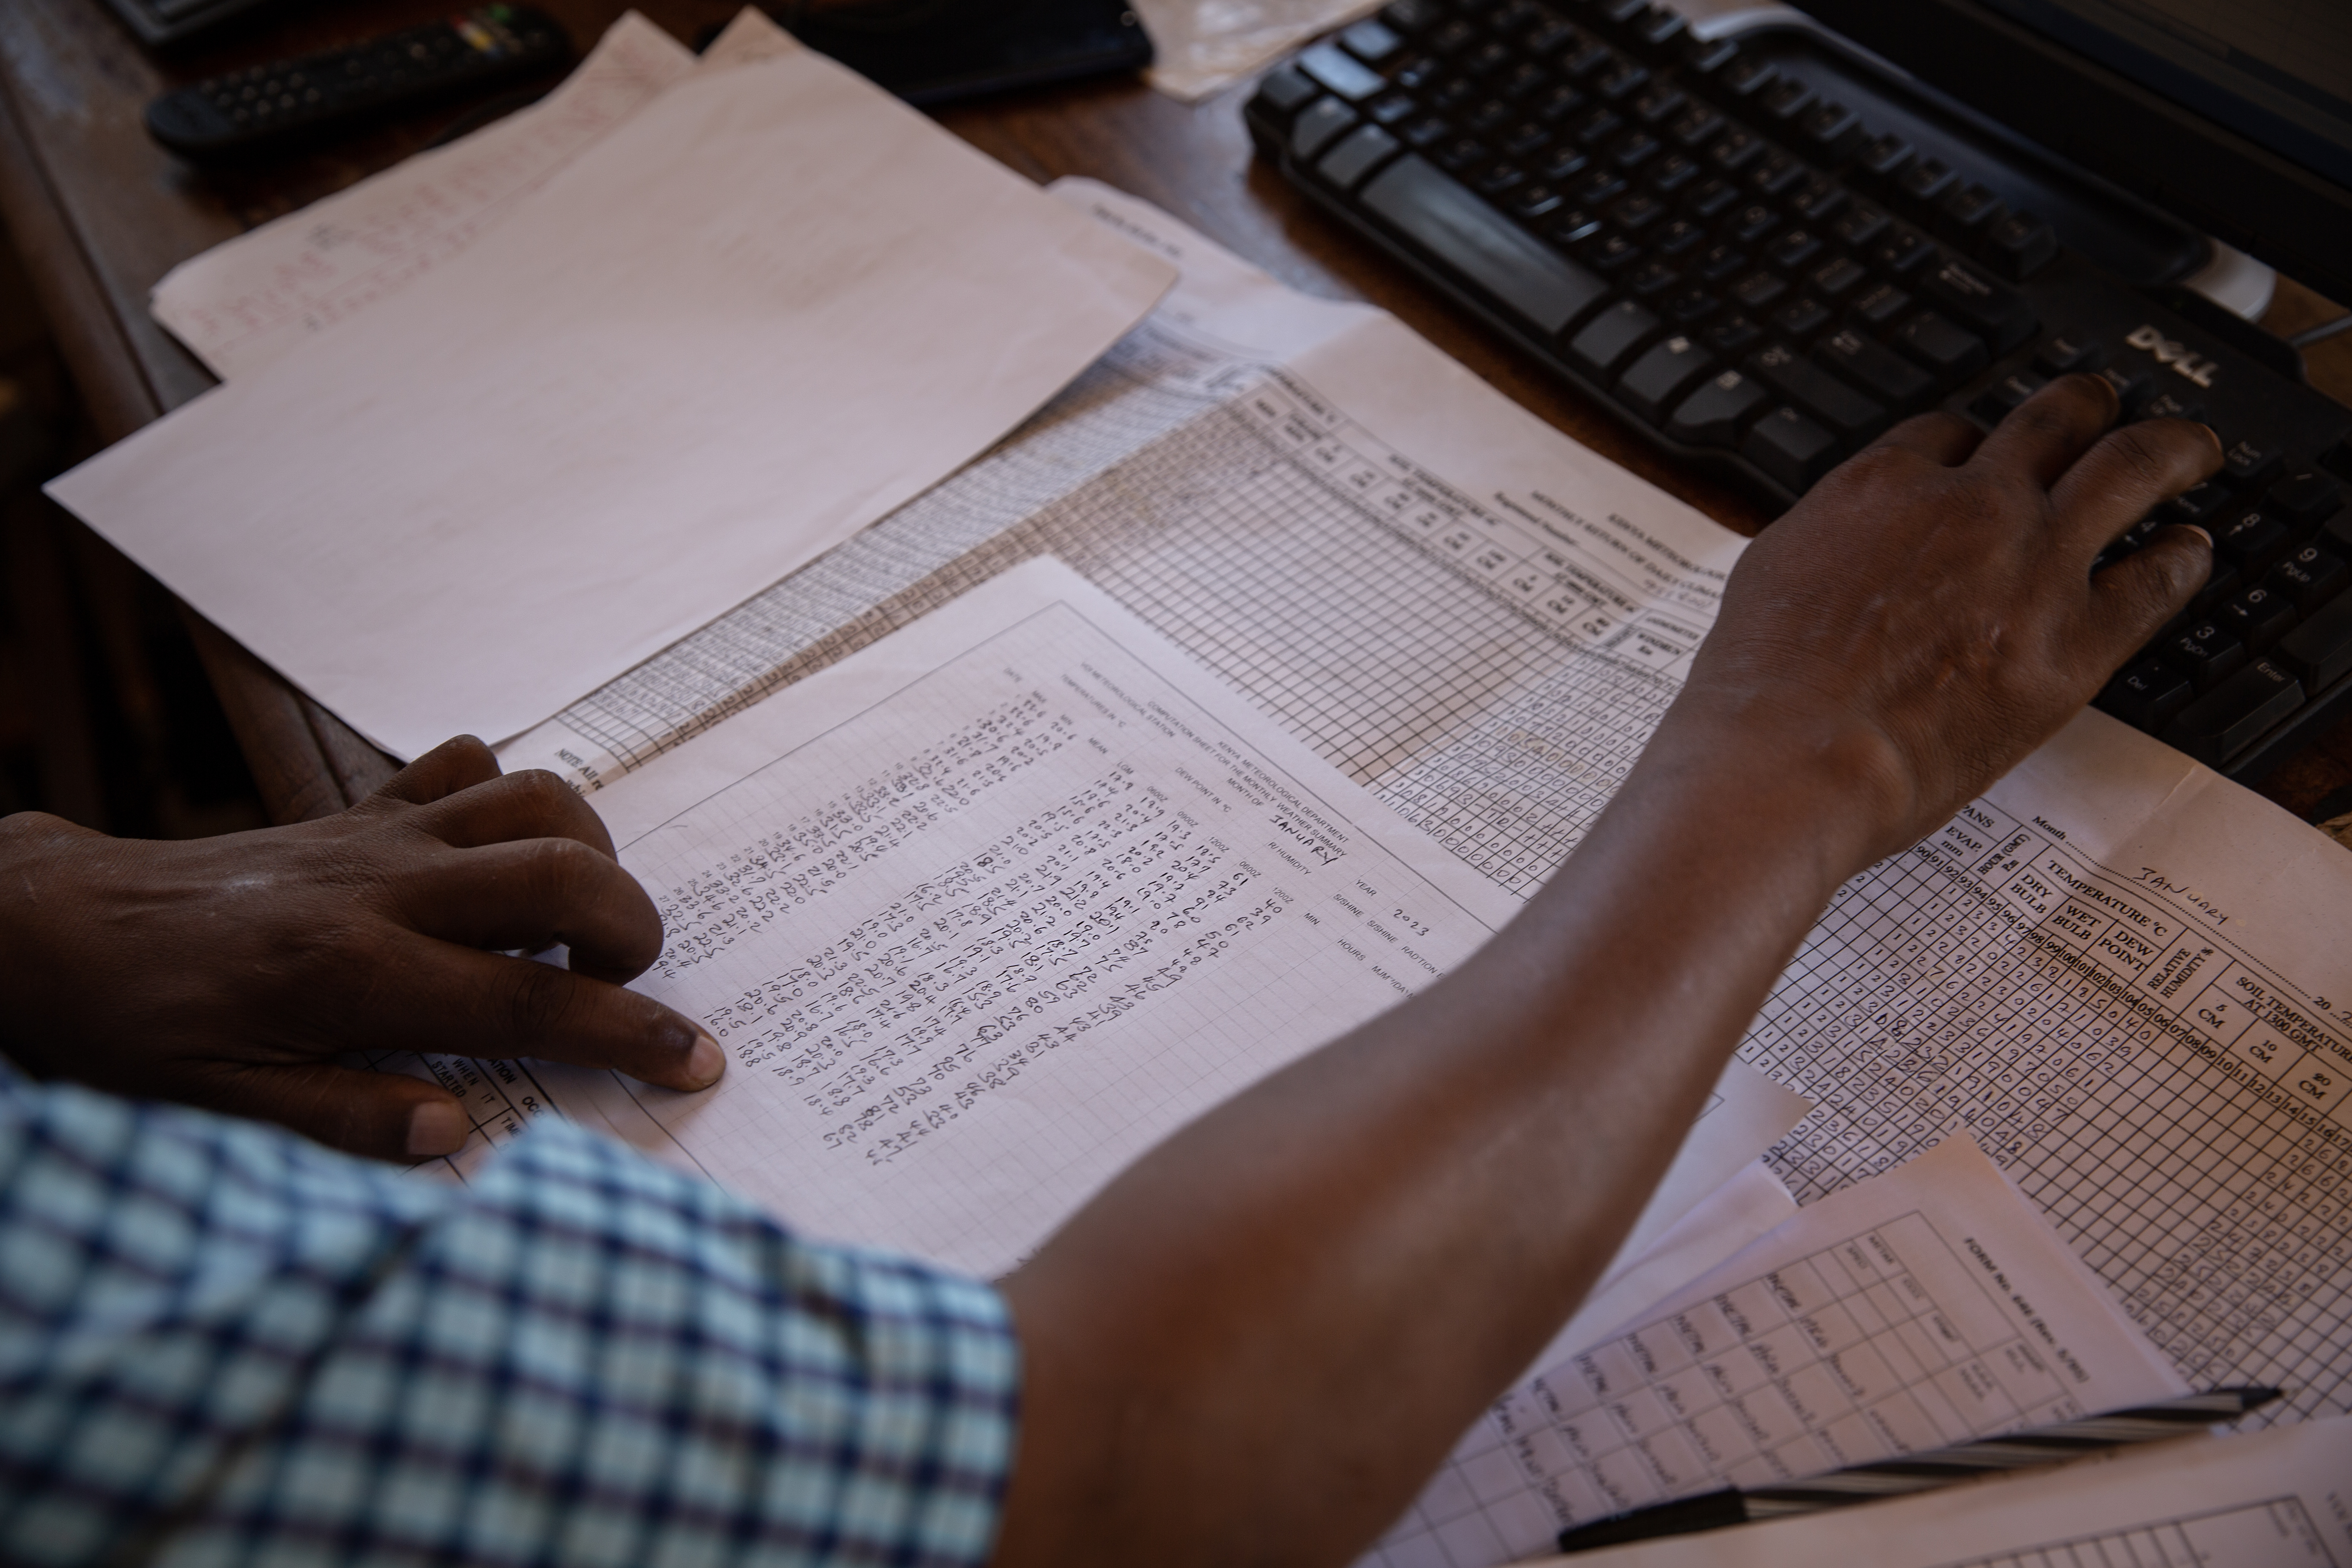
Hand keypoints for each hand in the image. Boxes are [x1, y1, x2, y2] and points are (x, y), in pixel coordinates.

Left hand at [0, 736, 719, 1160]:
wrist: (56, 925)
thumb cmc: (139, 1025)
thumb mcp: (224, 1103)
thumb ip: (347, 1119)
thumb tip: (455, 1133)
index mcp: (358, 974)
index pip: (532, 1002)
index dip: (631, 1033)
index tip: (697, 1059)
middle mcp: (385, 890)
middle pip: (562, 873)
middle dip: (632, 928)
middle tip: (621, 981)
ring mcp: (378, 836)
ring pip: (533, 800)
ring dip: (587, 852)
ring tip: (571, 918)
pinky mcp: (362, 808)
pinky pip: (467, 767)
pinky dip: (507, 800)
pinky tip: (498, 859)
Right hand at [1673, 374, 2222, 863]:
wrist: (1789, 761)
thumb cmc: (1759, 692)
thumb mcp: (1771, 577)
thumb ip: (1830, 545)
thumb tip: (1848, 549)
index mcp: (1879, 488)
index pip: (1949, 432)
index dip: (1974, 445)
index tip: (1985, 460)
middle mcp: (1967, 505)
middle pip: (2053, 419)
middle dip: (2083, 410)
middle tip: (2101, 414)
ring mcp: (2031, 564)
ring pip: (2130, 465)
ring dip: (2169, 450)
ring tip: (2188, 452)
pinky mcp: (2076, 639)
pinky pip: (2157, 577)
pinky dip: (2181, 558)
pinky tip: (2188, 554)